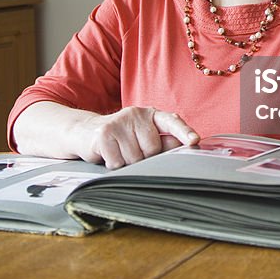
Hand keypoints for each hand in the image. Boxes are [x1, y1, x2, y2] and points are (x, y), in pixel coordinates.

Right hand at [74, 106, 199, 168]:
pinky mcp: (105, 134)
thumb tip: (183, 145)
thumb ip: (162, 140)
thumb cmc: (120, 138)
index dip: (183, 132)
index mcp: (150, 114)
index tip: (194, 141)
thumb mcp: (141, 136)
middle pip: (153, 148)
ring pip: (135, 158)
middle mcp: (136, 114)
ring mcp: (119, 122)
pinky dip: (114, 164)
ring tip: (118, 152)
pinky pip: (118, 162)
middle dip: (144, 157)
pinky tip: (109, 155)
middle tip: (130, 150)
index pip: (171, 121)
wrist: (84, 133)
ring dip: (127, 162)